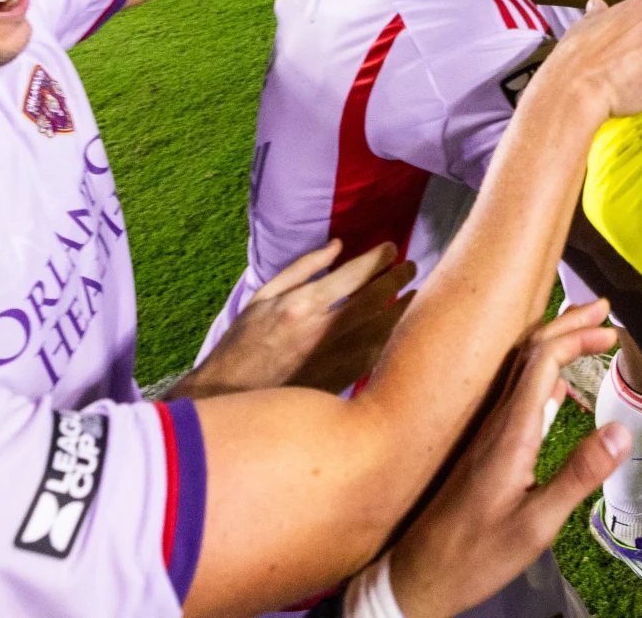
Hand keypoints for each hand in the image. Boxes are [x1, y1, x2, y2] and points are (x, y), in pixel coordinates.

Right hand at [168, 240, 415, 398]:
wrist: (228, 396)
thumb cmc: (242, 344)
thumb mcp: (263, 297)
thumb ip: (302, 268)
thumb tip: (337, 246)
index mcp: (302, 305)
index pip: (355, 274)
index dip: (379, 258)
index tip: (391, 249)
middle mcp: (323, 332)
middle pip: (377, 299)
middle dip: (399, 278)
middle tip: (410, 267)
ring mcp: (334, 360)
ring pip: (384, 329)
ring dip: (403, 309)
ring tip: (413, 295)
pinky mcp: (340, 382)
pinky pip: (376, 356)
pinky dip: (390, 339)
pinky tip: (396, 329)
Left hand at [386, 303, 625, 617]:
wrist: (419, 576)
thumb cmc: (475, 555)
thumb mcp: (535, 525)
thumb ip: (577, 476)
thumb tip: (621, 430)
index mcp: (510, 431)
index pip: (542, 360)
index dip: (576, 336)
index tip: (612, 330)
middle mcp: (496, 422)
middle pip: (530, 353)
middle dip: (568, 324)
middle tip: (603, 310)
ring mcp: (488, 433)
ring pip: (522, 369)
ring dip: (556, 344)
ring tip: (588, 333)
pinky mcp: (486, 448)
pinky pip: (517, 393)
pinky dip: (544, 374)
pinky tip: (557, 386)